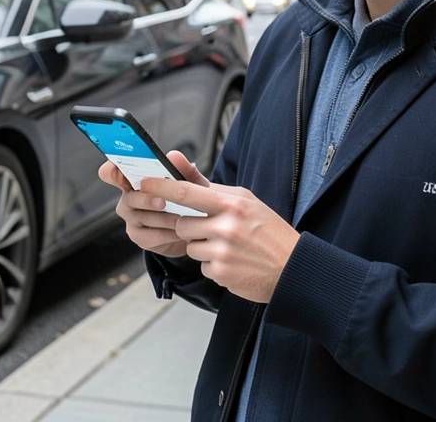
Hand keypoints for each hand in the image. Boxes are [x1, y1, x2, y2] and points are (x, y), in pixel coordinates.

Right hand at [99, 151, 207, 258]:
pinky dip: (167, 234)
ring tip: (182, 218)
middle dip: (145, 199)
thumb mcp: (193, 184)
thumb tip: (174, 156)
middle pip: (128, 198)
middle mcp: (129, 198)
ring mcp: (132, 219)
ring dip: (163, 218)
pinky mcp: (139, 237)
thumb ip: (185, 170)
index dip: (111, 171)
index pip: (113, 173)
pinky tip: (181, 232)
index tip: (114, 170)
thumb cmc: (189, 200)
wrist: (197, 228)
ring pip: (141, 218)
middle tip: (162, 202)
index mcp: (136, 179)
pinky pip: (149, 236)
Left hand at [139, 174, 300, 302]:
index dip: (160, 188)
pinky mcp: (221, 273)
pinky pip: (202, 266)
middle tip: (211, 228)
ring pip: (190, 246)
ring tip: (228, 246)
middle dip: (190, 226)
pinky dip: (213, 264)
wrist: (293, 268)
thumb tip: (177, 162)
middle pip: (182, 223)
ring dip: (202, 247)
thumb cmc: (268, 230)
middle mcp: (226, 227)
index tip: (142, 183)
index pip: (186, 193)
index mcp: (231, 204)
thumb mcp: (245, 201)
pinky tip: (233, 262)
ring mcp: (222, 252)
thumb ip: (210, 187)